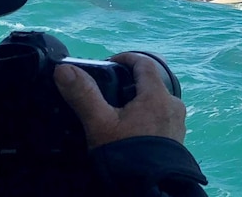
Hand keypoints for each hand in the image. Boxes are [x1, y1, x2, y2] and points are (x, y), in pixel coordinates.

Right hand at [54, 52, 187, 147]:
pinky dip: (147, 115)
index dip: (126, 58)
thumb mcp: (100, 124)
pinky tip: (131, 130)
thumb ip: (83, 95)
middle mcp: (173, 105)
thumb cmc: (126, 154)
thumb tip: (64, 69)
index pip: (145, 63)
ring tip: (118, 111)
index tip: (108, 63)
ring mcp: (177, 123)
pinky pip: (162, 117)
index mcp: (158, 95)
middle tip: (110, 88)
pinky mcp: (177, 139)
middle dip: (132, 80)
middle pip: (153, 81)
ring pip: (158, 100)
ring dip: (140, 99)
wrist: (149, 190)